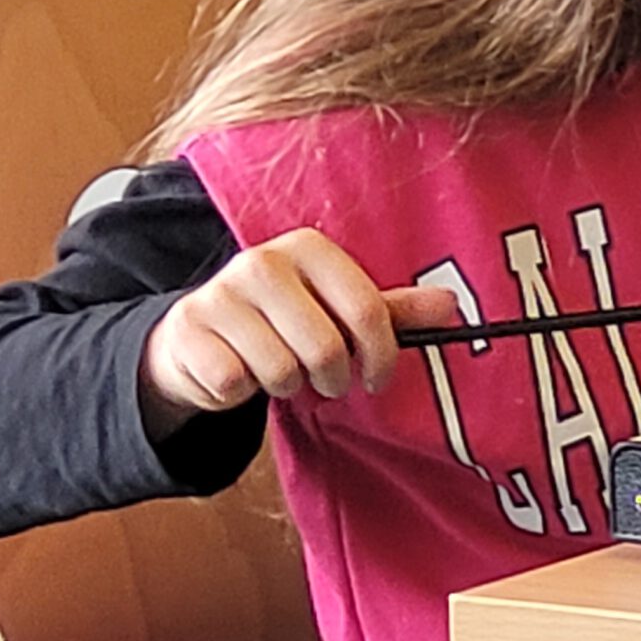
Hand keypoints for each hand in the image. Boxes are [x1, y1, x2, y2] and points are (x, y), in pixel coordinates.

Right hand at [138, 227, 458, 438]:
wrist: (200, 333)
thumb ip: (393, 310)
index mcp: (308, 248)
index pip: (368, 311)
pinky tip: (238, 370)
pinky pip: (237, 384)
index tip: (377, 378)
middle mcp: (260, 262)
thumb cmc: (284, 322)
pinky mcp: (189, 330)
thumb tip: (451, 305)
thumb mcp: (338, 310)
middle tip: (322, 379)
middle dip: (332, 379)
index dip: (381, 356)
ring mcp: (220, 294)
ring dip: (287, 387)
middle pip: (325, 349)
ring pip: (282, 372)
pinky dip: (243, 392)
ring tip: (278, 369)